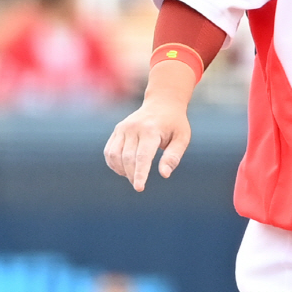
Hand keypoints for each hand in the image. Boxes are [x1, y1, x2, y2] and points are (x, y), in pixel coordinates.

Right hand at [104, 61, 195, 190]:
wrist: (163, 102)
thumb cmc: (175, 124)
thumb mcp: (182, 138)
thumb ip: (173, 157)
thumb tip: (164, 175)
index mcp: (151, 130)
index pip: (142, 157)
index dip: (140, 174)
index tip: (139, 189)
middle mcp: (133, 128)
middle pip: (128, 158)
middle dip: (132, 175)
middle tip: (139, 185)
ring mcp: (123, 128)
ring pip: (115, 156)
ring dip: (122, 171)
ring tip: (132, 176)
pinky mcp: (117, 130)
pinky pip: (109, 151)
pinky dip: (113, 164)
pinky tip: (124, 169)